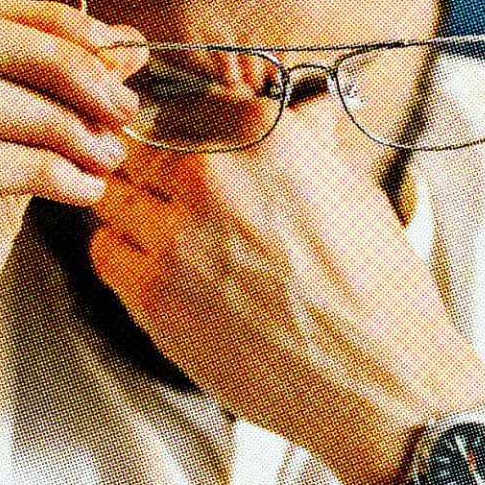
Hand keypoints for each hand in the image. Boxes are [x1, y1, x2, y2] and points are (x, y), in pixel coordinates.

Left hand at [88, 96, 484, 484]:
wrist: (379, 381)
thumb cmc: (376, 292)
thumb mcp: (352, 192)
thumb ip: (306, 144)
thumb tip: (301, 111)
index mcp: (261, 136)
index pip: (184, 102)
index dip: (183, 126)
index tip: (183, 142)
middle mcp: (210, 176)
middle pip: (140, 148)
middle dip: (155, 170)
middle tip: (175, 198)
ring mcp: (174, 236)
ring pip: (113, 196)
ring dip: (135, 211)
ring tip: (171, 236)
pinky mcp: (153, 295)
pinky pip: (105, 251)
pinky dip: (124, 254)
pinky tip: (160, 269)